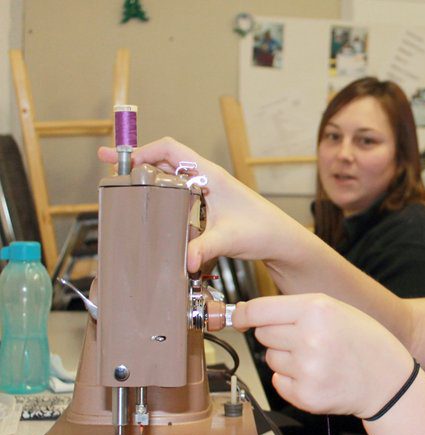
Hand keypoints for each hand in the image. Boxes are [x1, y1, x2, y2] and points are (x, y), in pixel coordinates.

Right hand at [98, 137, 302, 271]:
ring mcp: (209, 192)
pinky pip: (181, 195)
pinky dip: (163, 196)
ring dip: (149, 178)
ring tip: (124, 186)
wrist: (282, 241)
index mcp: (211, 176)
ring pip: (173, 177)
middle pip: (166, 161)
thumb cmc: (262, 231)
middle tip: (110, 166)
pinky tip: (152, 210)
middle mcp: (208, 179)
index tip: (121, 160)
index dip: (144, 151)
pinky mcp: (211, 206)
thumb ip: (203, 248)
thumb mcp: (228, 238)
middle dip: (138, 162)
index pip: (171, 149)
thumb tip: (183, 262)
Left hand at [234, 293, 414, 418]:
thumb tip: (249, 314)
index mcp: (317, 310)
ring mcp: (307, 369)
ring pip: (270, 359)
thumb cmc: (363, 341)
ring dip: (286, 358)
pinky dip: (292, 380)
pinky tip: (317, 376)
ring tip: (316, 359)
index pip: (259, 310)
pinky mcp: (306, 396)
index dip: (244, 315)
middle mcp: (310, 338)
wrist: (388, 380)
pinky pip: (279, 382)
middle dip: (277, 335)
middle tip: (305, 339)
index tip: (239, 318)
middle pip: (263, 334)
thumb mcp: (335, 309)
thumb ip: (294, 308)